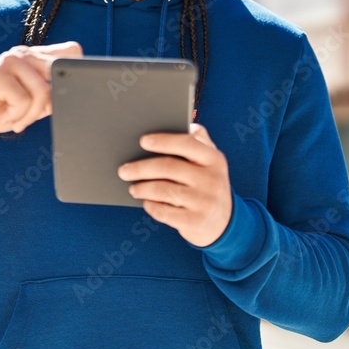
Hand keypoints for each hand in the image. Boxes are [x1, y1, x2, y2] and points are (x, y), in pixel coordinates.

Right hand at [0, 41, 82, 134]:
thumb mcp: (30, 104)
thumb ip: (49, 96)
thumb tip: (69, 96)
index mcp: (35, 56)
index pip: (72, 51)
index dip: (73, 73)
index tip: (59, 98)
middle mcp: (25, 53)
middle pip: (60, 75)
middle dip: (51, 104)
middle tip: (33, 116)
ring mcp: (11, 60)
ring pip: (43, 91)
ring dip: (31, 115)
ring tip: (18, 120)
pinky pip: (24, 100)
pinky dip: (17, 116)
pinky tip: (7, 117)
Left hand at [118, 123, 232, 246]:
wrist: (225, 223)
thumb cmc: (209, 185)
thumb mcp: (212, 163)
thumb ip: (201, 143)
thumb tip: (191, 126)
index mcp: (214, 160)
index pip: (187, 144)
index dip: (163, 141)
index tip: (142, 141)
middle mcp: (211, 180)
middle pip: (168, 167)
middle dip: (141, 168)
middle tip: (124, 170)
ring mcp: (204, 202)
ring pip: (163, 190)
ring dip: (142, 188)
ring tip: (133, 188)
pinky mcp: (194, 222)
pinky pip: (164, 212)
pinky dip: (151, 206)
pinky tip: (147, 202)